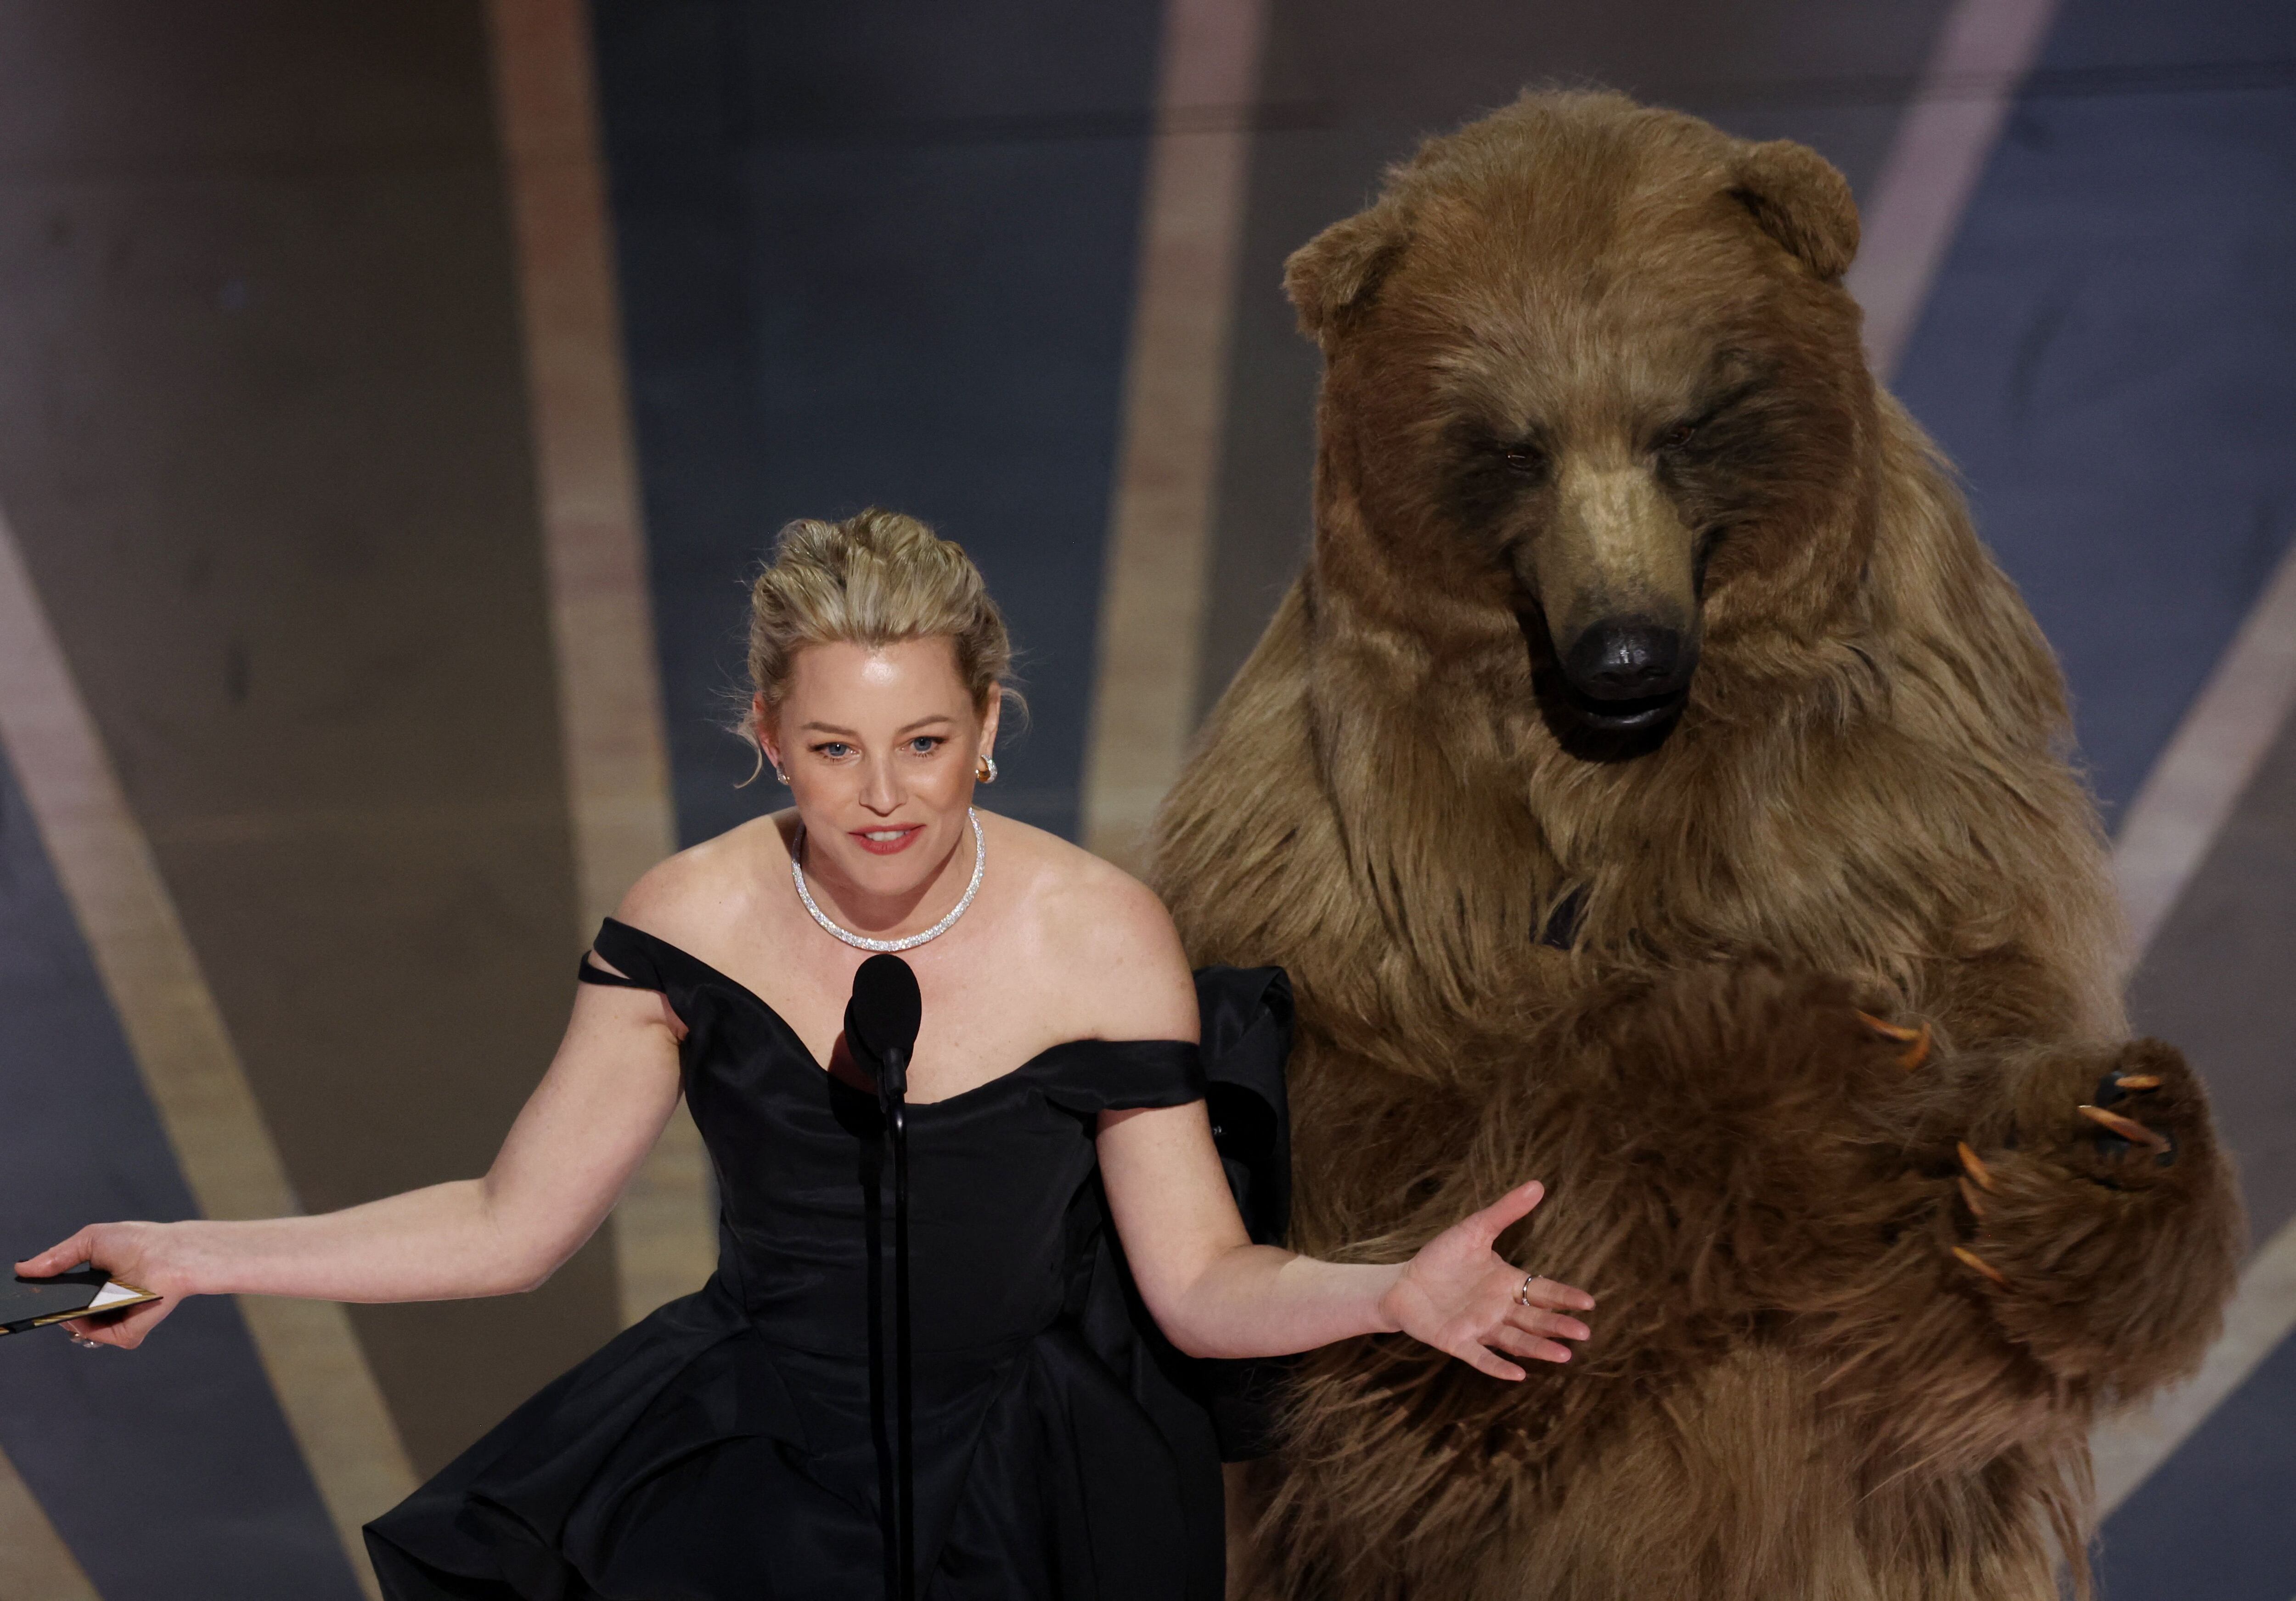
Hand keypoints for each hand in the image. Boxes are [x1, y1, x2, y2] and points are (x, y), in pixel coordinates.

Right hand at [14, 1223, 193, 1348]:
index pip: (60, 1299)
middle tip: (36, 1304)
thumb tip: (22, 1268)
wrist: (172, 1253)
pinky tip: (85, 1313)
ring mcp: (114, 1320)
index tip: (25, 1297)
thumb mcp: (90, 1241)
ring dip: (67, 1319)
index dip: (43, 1299)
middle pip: (65, 1317)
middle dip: (49, 1312)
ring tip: (66, 1303)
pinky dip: (89, 1328)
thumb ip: (56, 1256)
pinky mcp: (128, 1332)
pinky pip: (98, 1337)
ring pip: (78, 1330)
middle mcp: (101, 1305)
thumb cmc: (137, 1242)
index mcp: (92, 1285)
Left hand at [1377, 1180, 1592, 1380]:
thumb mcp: (1474, 1230)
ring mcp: (1481, 1328)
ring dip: (1539, 1349)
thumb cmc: (1441, 1258)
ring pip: (1516, 1342)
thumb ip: (1505, 1211)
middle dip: (1558, 1325)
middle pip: (1535, 1320)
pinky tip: (1518, 1375)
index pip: (1543, 1291)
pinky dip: (1498, 1366)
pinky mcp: (1458, 1342)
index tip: (1589, 1302)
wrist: (1403, 1282)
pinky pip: (1482, 1357)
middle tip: (1583, 1333)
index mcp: (1507, 1284)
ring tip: (1563, 1356)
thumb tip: (1537, 1184)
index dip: (1565, 1296)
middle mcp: (1500, 1310)